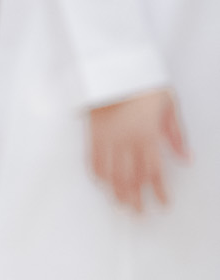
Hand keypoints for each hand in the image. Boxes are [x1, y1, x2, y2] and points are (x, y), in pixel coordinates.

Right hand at [88, 88, 187, 211]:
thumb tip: (186, 158)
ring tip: (121, 205)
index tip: (163, 203)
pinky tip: (102, 183)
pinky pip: (93, 159)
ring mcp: (107, 138)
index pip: (154, 171)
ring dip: (117, 192)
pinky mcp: (93, 133)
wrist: (112, 65)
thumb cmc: (143, 82)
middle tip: (139, 214)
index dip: (159, 191)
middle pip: (131, 178)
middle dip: (136, 198)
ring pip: (112, 173)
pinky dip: (97, 174)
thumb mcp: (169, 104)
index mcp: (147, 135)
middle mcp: (126, 141)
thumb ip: (176, 134)